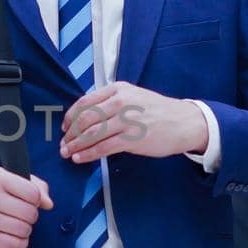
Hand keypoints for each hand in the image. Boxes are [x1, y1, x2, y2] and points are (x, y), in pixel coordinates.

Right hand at [0, 168, 52, 247]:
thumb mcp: (6, 178)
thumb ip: (34, 185)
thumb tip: (49, 204)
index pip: (33, 194)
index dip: (35, 199)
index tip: (25, 200)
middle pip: (31, 214)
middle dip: (29, 216)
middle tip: (18, 213)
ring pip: (25, 230)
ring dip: (23, 229)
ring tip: (13, 224)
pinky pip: (16, 244)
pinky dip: (19, 242)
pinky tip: (11, 235)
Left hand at [60, 84, 206, 163]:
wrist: (184, 122)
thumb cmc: (157, 111)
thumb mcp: (133, 96)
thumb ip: (111, 102)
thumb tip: (85, 117)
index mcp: (118, 90)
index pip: (85, 102)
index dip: (70, 116)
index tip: (64, 127)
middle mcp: (120, 102)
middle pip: (85, 118)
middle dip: (70, 133)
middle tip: (63, 144)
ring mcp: (127, 120)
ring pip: (92, 134)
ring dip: (76, 145)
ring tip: (68, 153)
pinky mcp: (132, 138)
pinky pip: (104, 148)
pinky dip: (88, 154)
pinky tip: (80, 158)